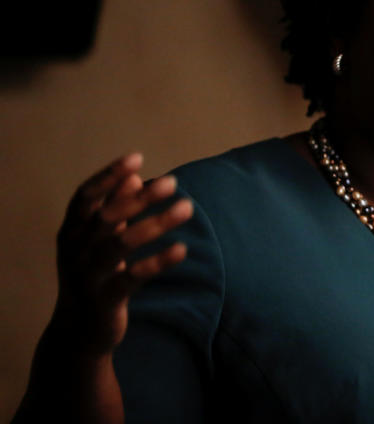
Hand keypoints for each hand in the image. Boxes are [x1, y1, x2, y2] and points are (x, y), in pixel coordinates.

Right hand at [50, 153, 192, 356]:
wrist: (78, 332)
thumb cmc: (94, 274)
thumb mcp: (97, 241)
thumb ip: (113, 209)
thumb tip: (133, 177)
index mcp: (70, 232)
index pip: (85, 197)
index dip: (108, 176)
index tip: (136, 158)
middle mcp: (74, 251)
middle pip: (106, 217)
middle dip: (139, 198)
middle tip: (172, 182)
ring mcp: (88, 276)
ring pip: (120, 245)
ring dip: (156, 223)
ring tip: (187, 208)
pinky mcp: (105, 300)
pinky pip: (133, 277)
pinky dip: (158, 262)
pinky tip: (181, 249)